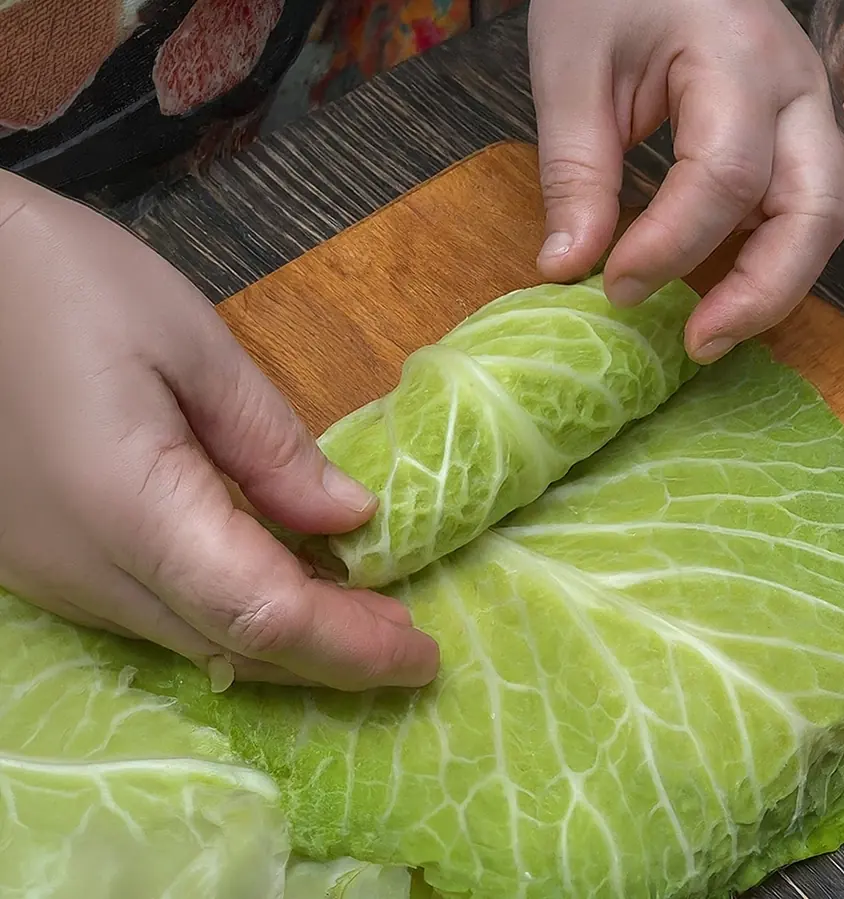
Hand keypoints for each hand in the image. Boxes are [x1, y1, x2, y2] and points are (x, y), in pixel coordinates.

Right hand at [0, 172, 438, 690]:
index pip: (264, 616)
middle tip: (407, 639)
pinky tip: (271, 581)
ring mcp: (50, 575)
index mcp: (129, 511)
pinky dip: (227, 612)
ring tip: (360, 611)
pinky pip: (149, 613)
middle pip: (228, 648)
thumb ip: (270, 446)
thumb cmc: (54, 281)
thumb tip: (348, 520)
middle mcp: (83, 570)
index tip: (423, 655)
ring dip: (281, 639)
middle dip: (329, 656)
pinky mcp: (37, 561)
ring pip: (188, 641)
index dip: (350, 647)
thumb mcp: (187, 342)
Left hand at [528, 0, 843, 362]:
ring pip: (826, 216)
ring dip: (777, 285)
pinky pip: (804, 207)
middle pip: (817, 209)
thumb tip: (568, 269)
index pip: (725, 175)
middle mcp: (795, 86)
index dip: (671, 246)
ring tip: (711, 331)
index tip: (613, 286)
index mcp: (738, 55)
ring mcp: (807, 109)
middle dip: (762, 291)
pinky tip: (722, 289)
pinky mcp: (796, 131)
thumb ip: (575, 172)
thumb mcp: (572, 68)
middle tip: (698, 343)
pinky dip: (771, 257)